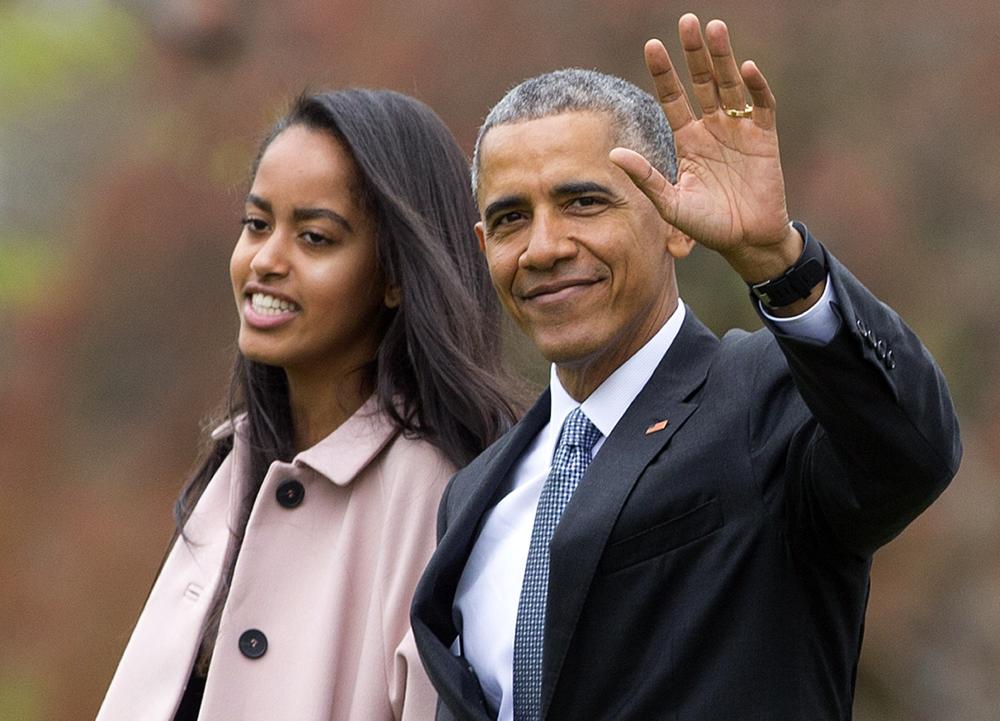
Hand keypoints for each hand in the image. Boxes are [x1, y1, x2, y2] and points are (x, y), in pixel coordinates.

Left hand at [610, 13, 801, 282]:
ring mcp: (740, 131)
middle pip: (702, 82)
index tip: (652, 45)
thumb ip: (647, 178)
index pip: (673, 98)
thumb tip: (615, 154)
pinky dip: (756, 88)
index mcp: (688, 140)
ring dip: (723, 58)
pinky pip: (761, 106)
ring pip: (730, 85)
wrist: (746, 240)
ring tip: (714, 28)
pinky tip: (746, 69)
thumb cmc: (707, 225)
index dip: (664, 73)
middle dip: (694, 53)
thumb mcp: (671, 203)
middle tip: (687, 21)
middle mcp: (713, 128)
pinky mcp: (765, 138)